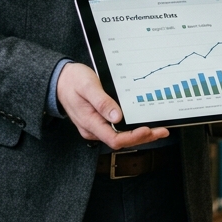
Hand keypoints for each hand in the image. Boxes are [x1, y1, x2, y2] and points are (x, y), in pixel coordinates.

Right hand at [55, 62, 169, 149]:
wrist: (59, 80)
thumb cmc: (72, 81)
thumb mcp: (88, 86)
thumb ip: (101, 102)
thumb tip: (117, 116)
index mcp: (90, 123)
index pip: (115, 139)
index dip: (133, 137)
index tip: (147, 130)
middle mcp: (93, 129)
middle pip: (121, 141)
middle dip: (143, 137)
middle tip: (161, 131)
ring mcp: (96, 126)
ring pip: (120, 137)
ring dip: (139, 135)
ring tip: (157, 130)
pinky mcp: (99, 122)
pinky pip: (117, 130)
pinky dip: (131, 129)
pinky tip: (142, 124)